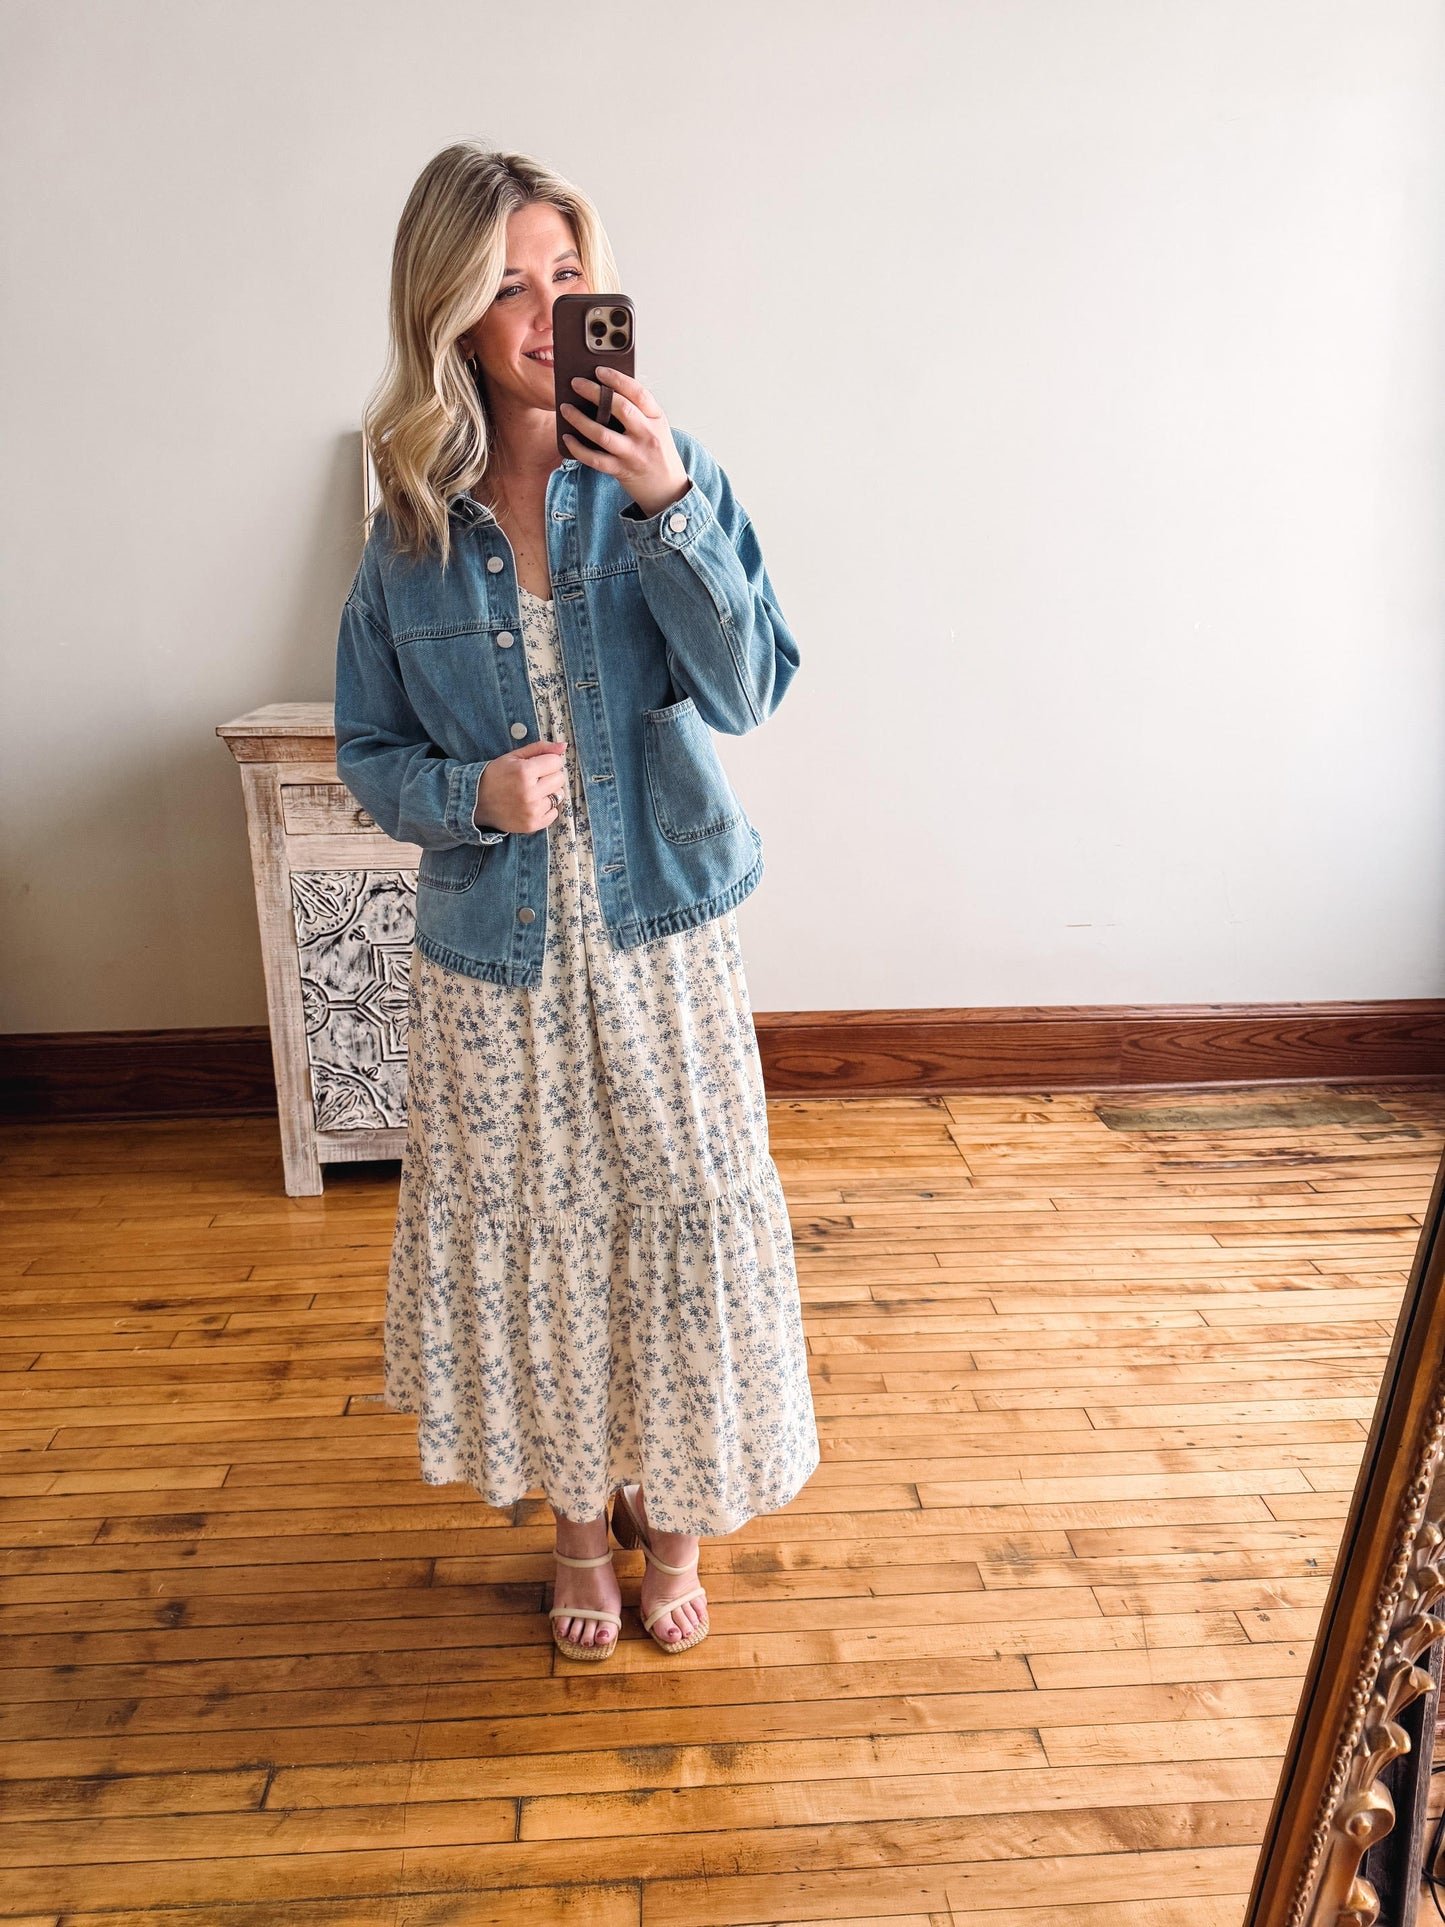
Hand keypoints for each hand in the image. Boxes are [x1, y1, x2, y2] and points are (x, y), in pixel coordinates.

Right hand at [474, 739, 567, 834]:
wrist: (477, 802)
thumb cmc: (495, 776)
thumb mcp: (513, 757)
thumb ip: (540, 748)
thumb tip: (563, 746)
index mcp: (524, 772)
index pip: (556, 762)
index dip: (548, 761)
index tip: (537, 766)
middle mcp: (529, 792)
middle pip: (560, 778)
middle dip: (549, 776)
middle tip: (534, 779)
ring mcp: (532, 810)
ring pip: (559, 795)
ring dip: (548, 792)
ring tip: (532, 792)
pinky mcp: (532, 824)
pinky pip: (554, 813)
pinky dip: (546, 808)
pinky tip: (532, 804)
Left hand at [560, 367, 690, 519]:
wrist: (668, 489)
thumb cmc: (658, 453)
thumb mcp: (656, 427)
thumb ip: (638, 410)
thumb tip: (605, 390)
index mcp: (656, 418)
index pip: (637, 392)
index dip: (617, 379)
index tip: (599, 370)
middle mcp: (647, 434)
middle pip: (619, 408)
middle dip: (594, 392)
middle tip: (576, 383)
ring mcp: (634, 454)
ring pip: (602, 434)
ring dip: (580, 420)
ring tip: (566, 408)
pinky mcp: (622, 471)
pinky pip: (595, 459)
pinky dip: (578, 448)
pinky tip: (567, 438)